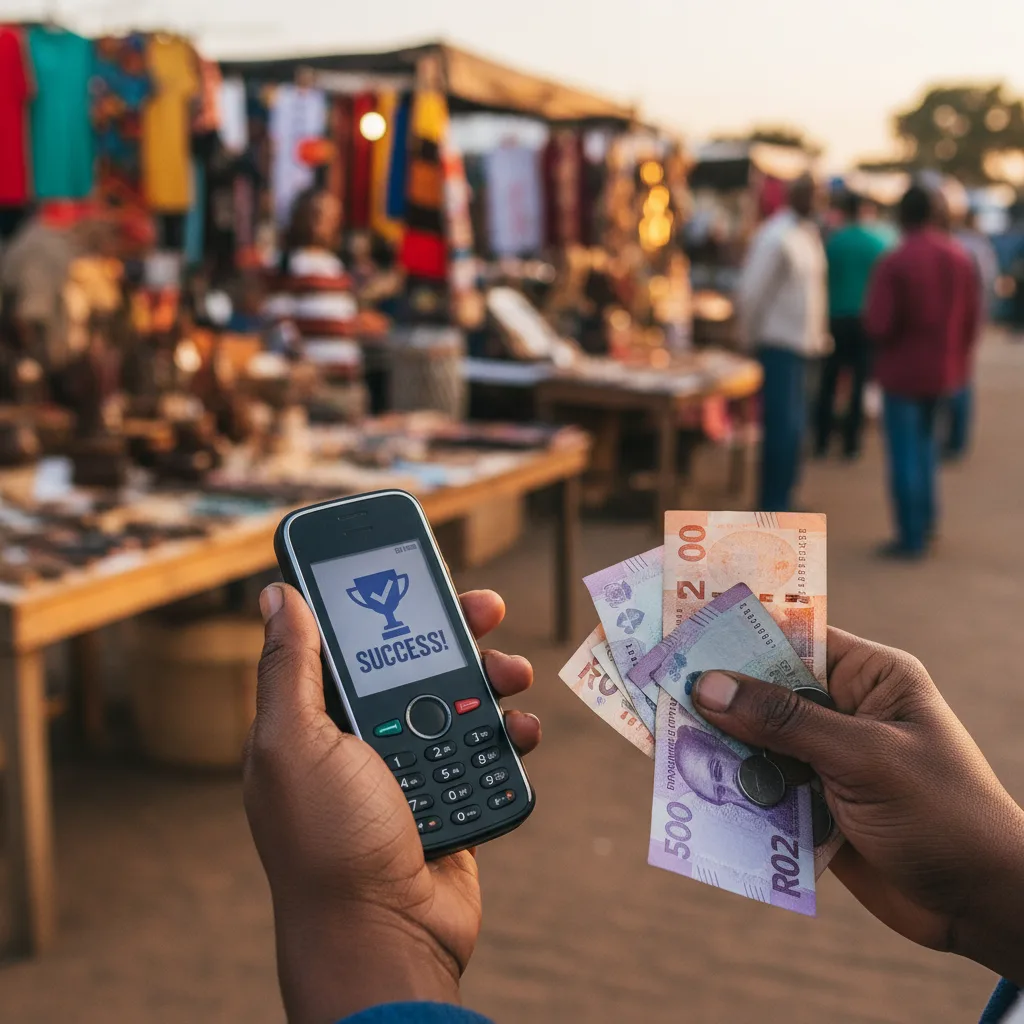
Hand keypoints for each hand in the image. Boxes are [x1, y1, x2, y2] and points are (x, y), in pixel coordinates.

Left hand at [244, 583, 539, 1023]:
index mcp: (318, 720)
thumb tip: (279, 595)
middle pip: (415, 662)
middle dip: (454, 631)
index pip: (354, 641)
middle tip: (488, 608)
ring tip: (514, 673)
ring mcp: (409, 768)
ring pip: (459, 700)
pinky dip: (508, 735)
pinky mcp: (451, 796)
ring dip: (492, 678)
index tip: (419, 572)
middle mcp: (362, 738)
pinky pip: (485, 749)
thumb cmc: (328, 841)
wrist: (384, 936)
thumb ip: (290, 669)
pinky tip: (519, 730)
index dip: (385, 603)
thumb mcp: (295, 743)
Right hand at [692, 626, 1023, 984]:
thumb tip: (707, 686)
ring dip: (717, 742)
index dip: (739, 633)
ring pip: (755, 739)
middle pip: (765, 689)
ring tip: (658, 732)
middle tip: (652, 681)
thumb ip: (785, 721)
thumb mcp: (863, 757)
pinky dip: (729, 786)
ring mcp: (826, 758)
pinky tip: (689, 782)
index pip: (794, 638)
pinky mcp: (813, 803)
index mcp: (869, 677)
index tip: (681, 627)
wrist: (981, 906)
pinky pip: (760, 784)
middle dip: (716, 691)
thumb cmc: (942, 815)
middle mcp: (843, 710)